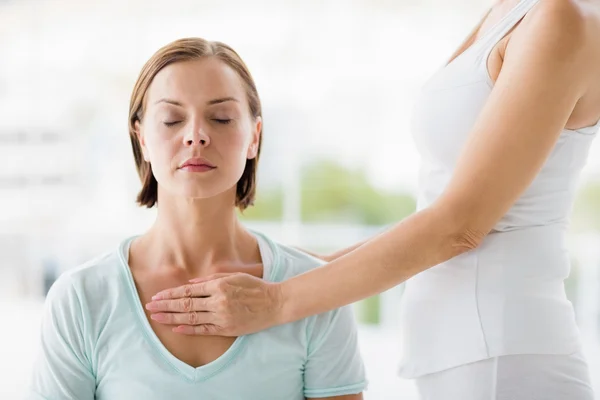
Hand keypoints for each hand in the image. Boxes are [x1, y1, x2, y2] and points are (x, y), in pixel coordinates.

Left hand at [145, 273, 284, 336]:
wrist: (274, 304)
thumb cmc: (255, 287)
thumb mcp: (234, 276)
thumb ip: (211, 278)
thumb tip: (191, 283)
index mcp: (219, 286)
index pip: (188, 291)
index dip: (171, 294)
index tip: (157, 296)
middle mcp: (218, 301)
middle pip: (186, 304)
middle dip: (165, 306)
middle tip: (149, 307)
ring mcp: (222, 316)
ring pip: (191, 318)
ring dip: (172, 318)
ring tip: (157, 318)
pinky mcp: (227, 328)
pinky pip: (204, 330)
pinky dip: (189, 329)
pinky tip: (176, 328)